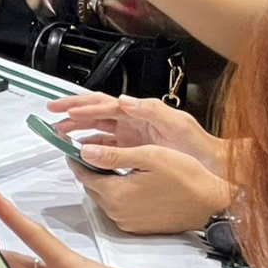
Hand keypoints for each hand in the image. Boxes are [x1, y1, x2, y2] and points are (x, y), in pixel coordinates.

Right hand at [46, 92, 224, 172]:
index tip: (61, 110)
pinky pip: (106, 145)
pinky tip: (81, 151)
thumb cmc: (200, 146)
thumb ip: (151, 110)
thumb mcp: (179, 124)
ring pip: (97, 129)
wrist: (216, 167)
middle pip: (96, 113)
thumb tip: (123, 101)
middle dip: (72, 112)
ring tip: (60, 133)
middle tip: (52, 116)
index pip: (105, 104)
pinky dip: (90, 146)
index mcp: (141, 112)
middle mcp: (134, 121)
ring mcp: (133, 136)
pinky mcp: (134, 151)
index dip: (81, 106)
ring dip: (78, 129)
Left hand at [73, 144, 234, 234]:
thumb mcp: (150, 156)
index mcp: (115, 193)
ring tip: (117, 165)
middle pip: (91, 186)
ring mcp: (126, 222)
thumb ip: (114, 155)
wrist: (212, 204)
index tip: (75, 147)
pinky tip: (132, 183)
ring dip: (105, 182)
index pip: (82, 174)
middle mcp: (116, 212)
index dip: (77, 158)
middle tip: (97, 153)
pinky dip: (118, 195)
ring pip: (103, 197)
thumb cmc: (187, 178)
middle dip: (90, 169)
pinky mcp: (137, 227)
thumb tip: (85, 151)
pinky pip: (117, 208)